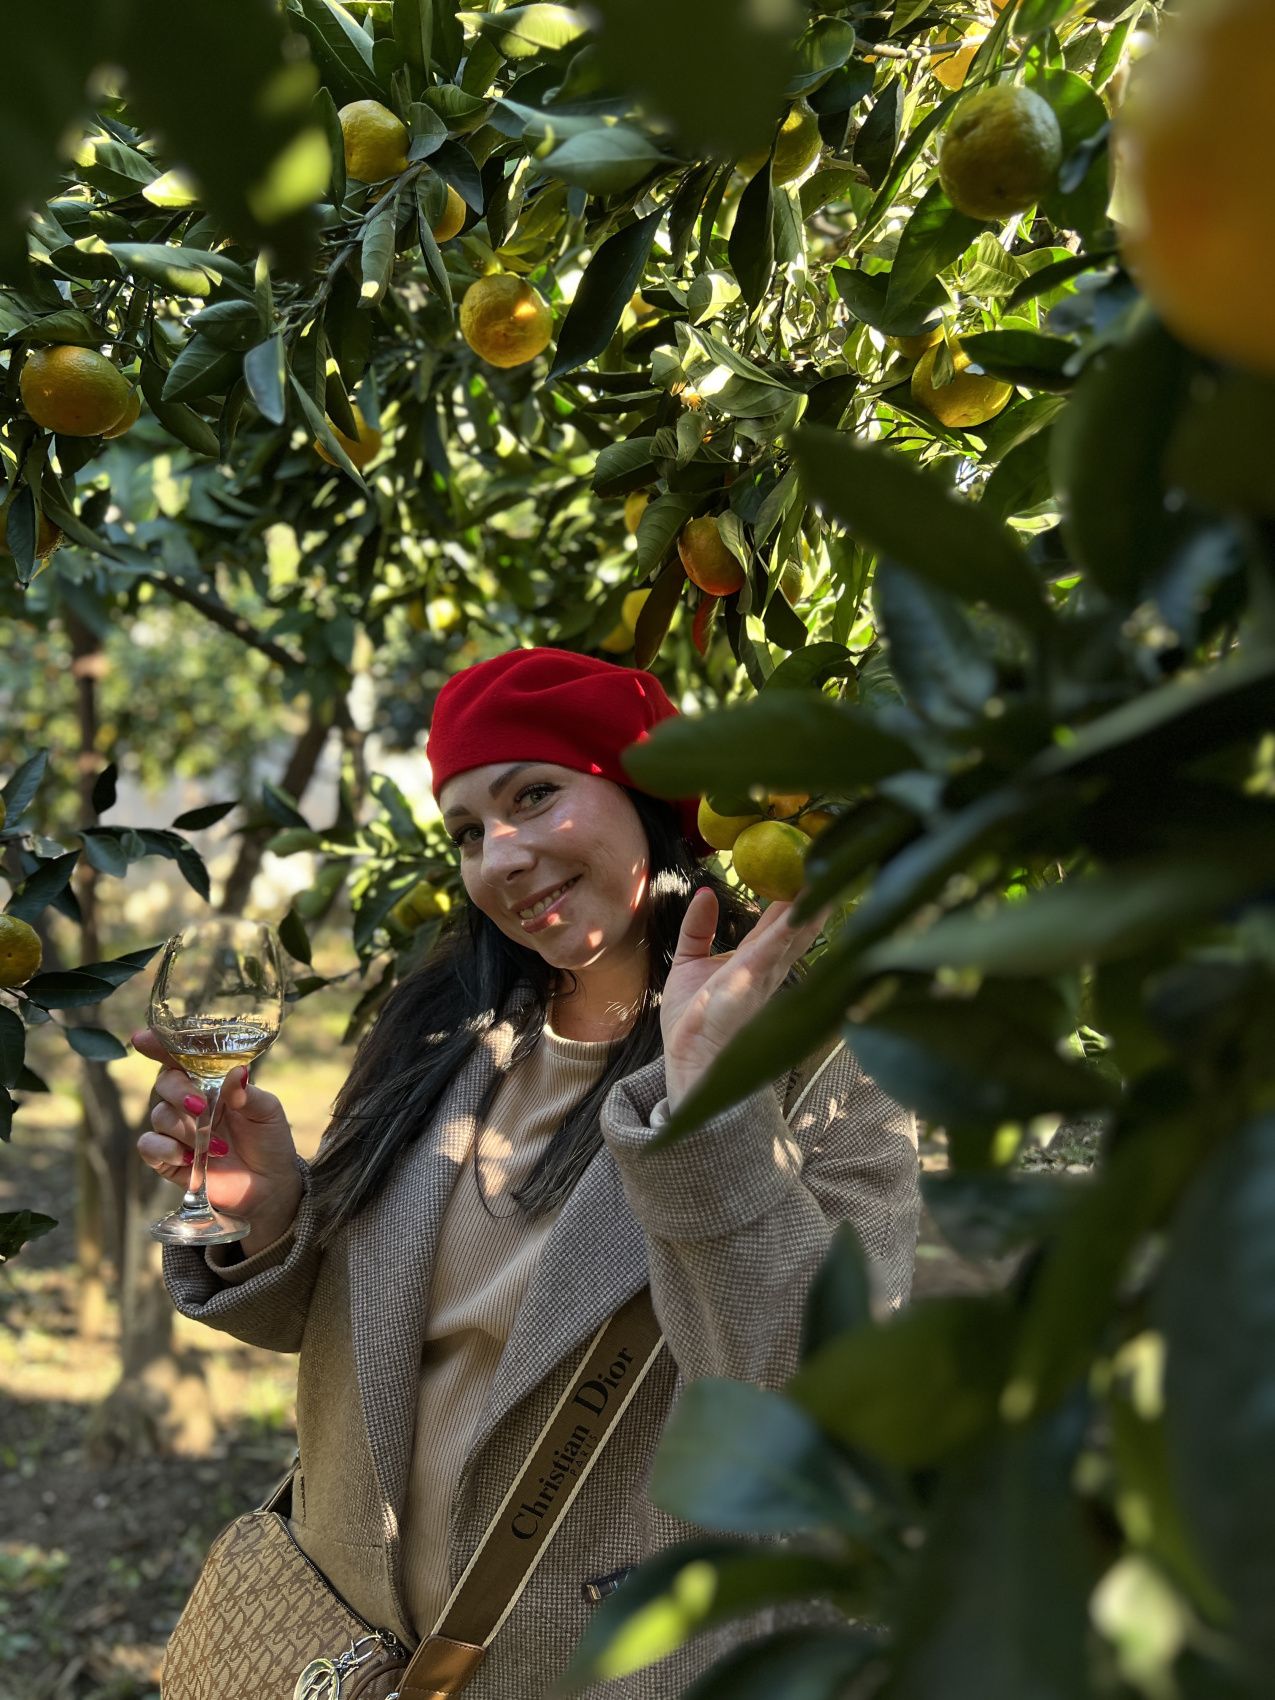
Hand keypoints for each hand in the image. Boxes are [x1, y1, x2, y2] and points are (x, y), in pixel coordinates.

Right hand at [133, 1028, 302, 1243]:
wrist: (269, 1185)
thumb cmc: (268, 1140)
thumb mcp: (268, 1112)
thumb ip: (249, 1093)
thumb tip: (237, 1073)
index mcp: (211, 1082)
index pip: (181, 1058)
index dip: (159, 1046)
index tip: (142, 1039)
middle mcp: (189, 1102)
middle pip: (164, 1082)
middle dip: (179, 1091)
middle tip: (201, 1107)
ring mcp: (177, 1130)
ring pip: (159, 1115)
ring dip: (186, 1129)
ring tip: (217, 1147)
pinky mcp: (168, 1159)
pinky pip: (149, 1146)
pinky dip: (166, 1150)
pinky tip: (190, 1158)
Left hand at [660, 887, 827, 1112]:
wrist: (689, 1058)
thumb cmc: (693, 1019)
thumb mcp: (690, 961)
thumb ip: (698, 928)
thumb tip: (706, 893)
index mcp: (755, 962)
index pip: (779, 923)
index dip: (792, 897)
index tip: (803, 869)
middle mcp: (767, 966)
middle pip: (797, 925)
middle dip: (813, 897)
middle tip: (827, 863)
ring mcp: (763, 974)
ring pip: (794, 933)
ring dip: (811, 905)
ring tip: (827, 875)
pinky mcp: (750, 980)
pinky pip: (774, 948)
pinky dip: (789, 927)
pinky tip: (803, 906)